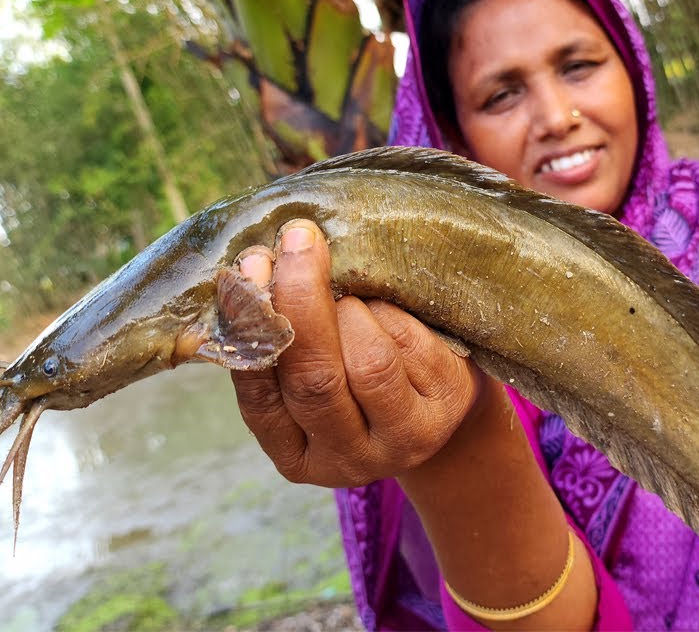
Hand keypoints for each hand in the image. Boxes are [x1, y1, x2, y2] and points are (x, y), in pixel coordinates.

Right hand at [230, 219, 479, 487]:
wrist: (438, 401)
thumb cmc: (356, 376)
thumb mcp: (313, 372)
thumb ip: (282, 340)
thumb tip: (256, 265)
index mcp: (295, 455)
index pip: (260, 398)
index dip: (253, 327)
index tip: (253, 262)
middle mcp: (346, 460)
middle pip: (315, 379)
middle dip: (301, 299)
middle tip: (298, 239)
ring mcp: (402, 441)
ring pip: (367, 361)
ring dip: (353, 308)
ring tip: (351, 295)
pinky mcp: (445, 410)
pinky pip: (409, 344)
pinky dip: (390, 311)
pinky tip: (386, 306)